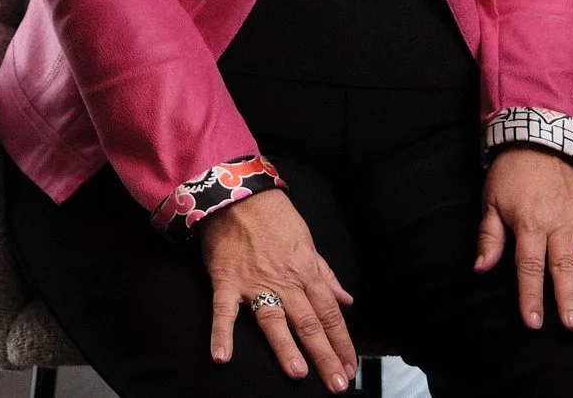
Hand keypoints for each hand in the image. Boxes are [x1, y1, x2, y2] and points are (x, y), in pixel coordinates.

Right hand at [199, 191, 357, 391]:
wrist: (238, 193)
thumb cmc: (274, 216)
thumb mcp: (307, 241)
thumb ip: (325, 274)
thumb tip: (346, 300)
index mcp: (306, 272)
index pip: (330, 314)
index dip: (342, 342)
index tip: (351, 367)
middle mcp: (284, 281)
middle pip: (309, 324)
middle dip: (325, 356)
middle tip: (337, 384)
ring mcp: (254, 283)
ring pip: (274, 320)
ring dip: (286, 347)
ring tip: (298, 373)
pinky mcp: (226, 281)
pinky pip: (224, 311)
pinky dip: (221, 334)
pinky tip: (222, 357)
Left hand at [476, 149, 572, 330]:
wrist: (538, 139)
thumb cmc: (511, 176)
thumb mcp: (491, 202)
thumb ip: (489, 237)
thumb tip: (480, 268)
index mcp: (530, 224)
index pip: (529, 266)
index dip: (530, 295)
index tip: (533, 322)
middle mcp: (559, 225)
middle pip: (564, 266)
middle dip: (569, 297)